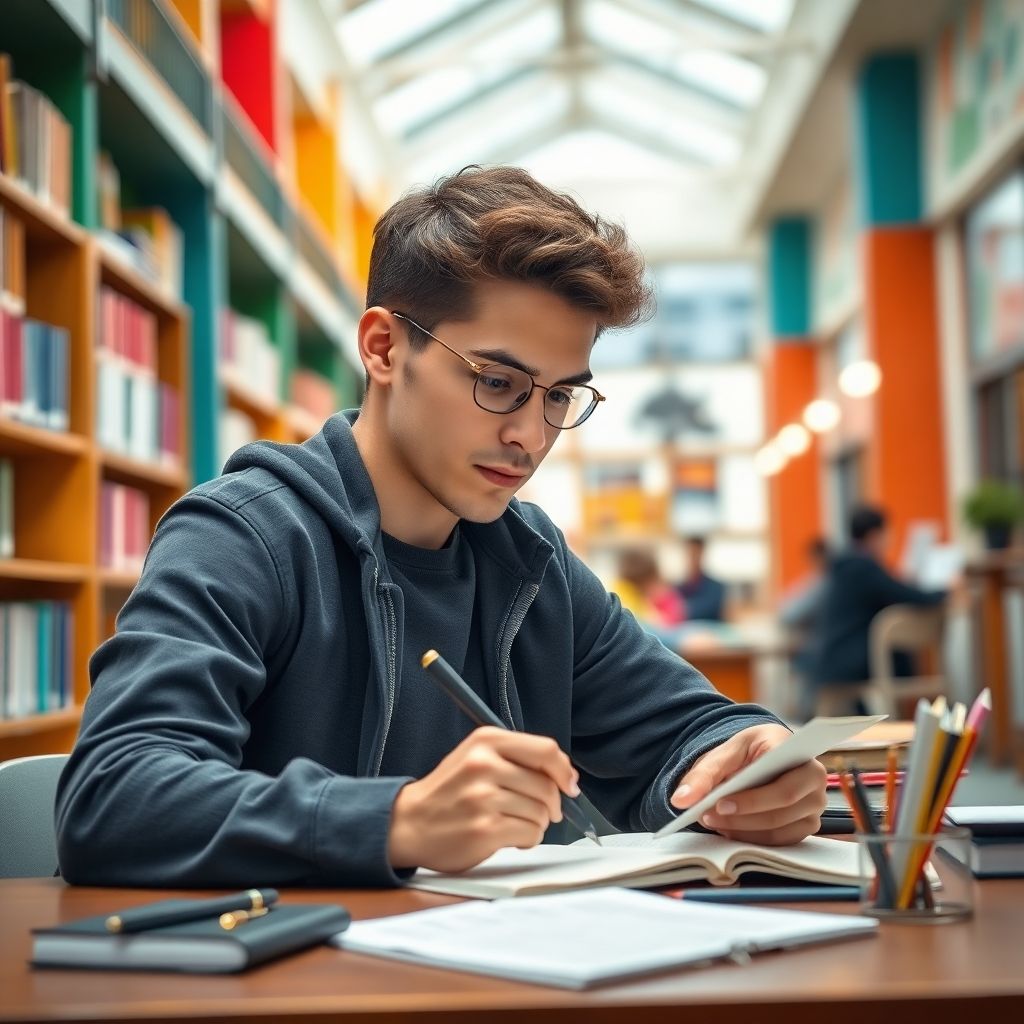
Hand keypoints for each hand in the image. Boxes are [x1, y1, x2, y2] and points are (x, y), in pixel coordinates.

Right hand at [387, 726, 578, 871]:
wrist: (409, 823)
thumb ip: (517, 758)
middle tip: (540, 811)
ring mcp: (484, 798)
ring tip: (514, 822)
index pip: (545, 750)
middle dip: (551, 804)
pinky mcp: (485, 830)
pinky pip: (531, 834)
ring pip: (541, 812)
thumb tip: (564, 774)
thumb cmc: (448, 792)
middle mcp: (484, 765)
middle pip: (547, 785)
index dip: (563, 770)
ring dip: (537, 823)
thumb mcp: (477, 756)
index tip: (569, 784)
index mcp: (486, 741)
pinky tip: (510, 836)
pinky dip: (528, 839)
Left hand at [669, 724, 826, 845]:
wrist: (765, 755)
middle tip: (707, 816)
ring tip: (712, 820)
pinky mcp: (805, 825)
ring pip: (778, 829)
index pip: (782, 786)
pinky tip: (728, 829)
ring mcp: (813, 807)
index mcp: (799, 755)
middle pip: (781, 810)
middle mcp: (815, 782)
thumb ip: (703, 774)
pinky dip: (750, 838)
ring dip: (742, 830)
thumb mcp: (725, 752)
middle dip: (741, 817)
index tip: (719, 804)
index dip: (752, 800)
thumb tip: (680, 800)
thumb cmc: (749, 751)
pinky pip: (779, 841)